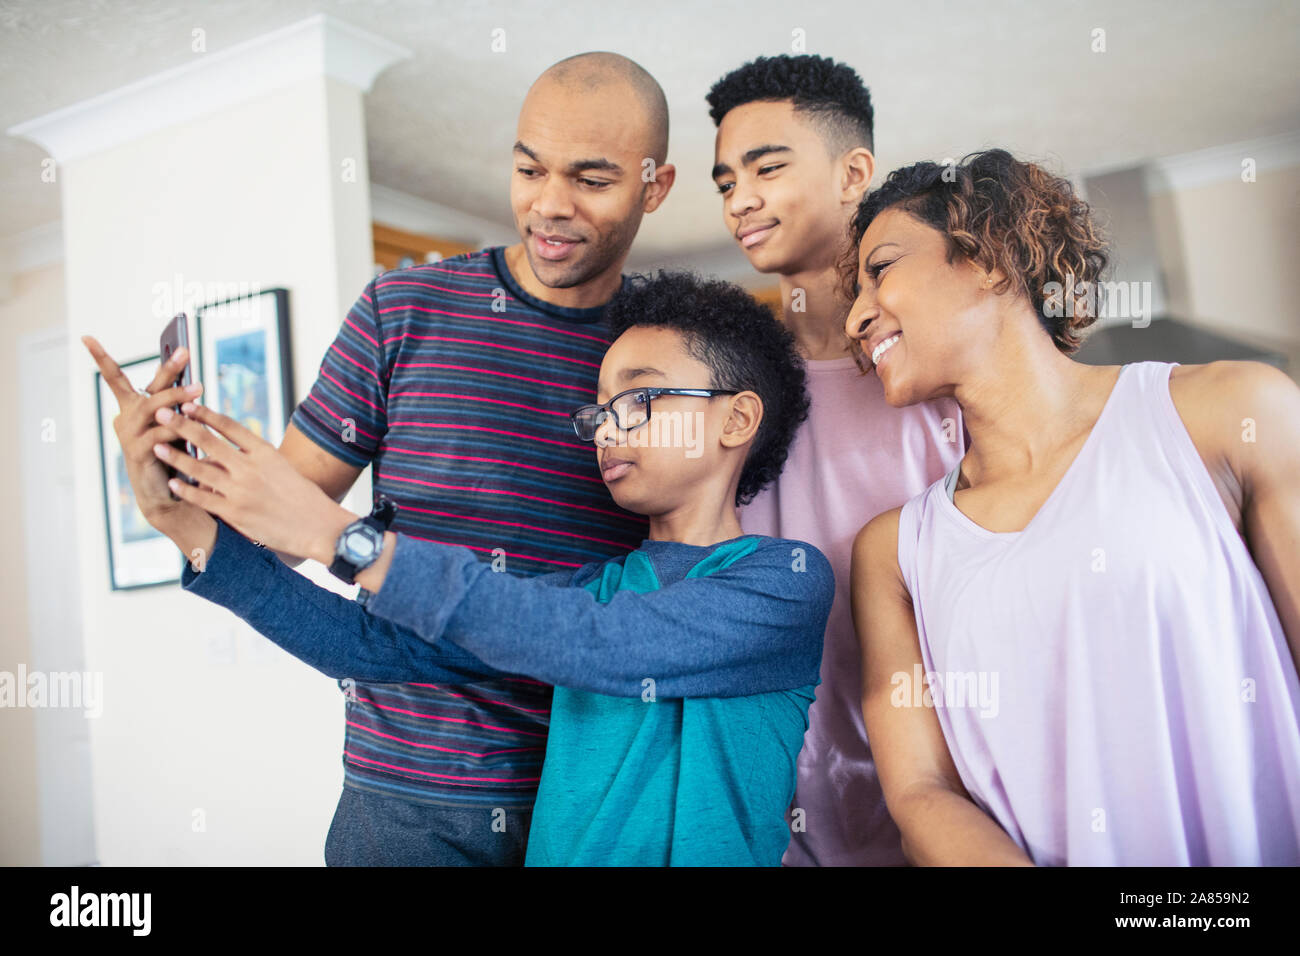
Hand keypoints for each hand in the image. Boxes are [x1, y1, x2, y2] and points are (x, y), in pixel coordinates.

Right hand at [81, 335, 215, 557]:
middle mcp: (126, 417)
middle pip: (146, 387)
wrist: (167, 493)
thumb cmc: (174, 453)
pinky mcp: (137, 452)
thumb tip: (195, 382)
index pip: (115, 377)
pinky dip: (175, 428)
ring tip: (199, 388)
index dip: (100, 357)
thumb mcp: (176, 424)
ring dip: (177, 397)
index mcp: (133, 407)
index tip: (85, 336)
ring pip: (154, 407)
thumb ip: (178, 405)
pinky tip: (188, 423)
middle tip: (185, 352)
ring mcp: (129, 434)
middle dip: (166, 369)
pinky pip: (158, 434)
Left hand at [152, 401, 355, 563]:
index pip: (230, 427)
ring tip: (157, 445)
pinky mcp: (236, 513)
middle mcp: (251, 467)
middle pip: (210, 441)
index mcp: (265, 452)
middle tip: (161, 412)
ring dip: (176, 456)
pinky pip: (203, 498)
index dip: (206, 414)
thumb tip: (226, 454)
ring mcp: (241, 490)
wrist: (320, 526)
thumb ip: (256, 460)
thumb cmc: (305, 498)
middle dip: (182, 425)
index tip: (188, 404)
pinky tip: (172, 482)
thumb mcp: (283, 469)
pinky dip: (186, 489)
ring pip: (200, 468)